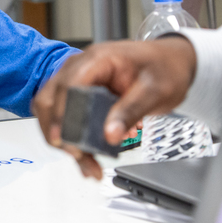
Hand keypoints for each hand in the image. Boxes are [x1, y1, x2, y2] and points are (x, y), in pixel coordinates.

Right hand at [33, 36, 196, 179]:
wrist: (171, 62)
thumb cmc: (164, 68)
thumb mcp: (155, 91)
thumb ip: (131, 111)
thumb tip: (110, 135)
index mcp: (98, 59)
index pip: (68, 85)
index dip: (63, 115)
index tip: (67, 141)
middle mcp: (81, 66)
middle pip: (51, 99)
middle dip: (59, 132)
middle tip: (80, 156)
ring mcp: (77, 79)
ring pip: (53, 111)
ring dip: (63, 139)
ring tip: (87, 164)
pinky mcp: (79, 93)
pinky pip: (65, 116)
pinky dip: (71, 138)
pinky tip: (85, 156)